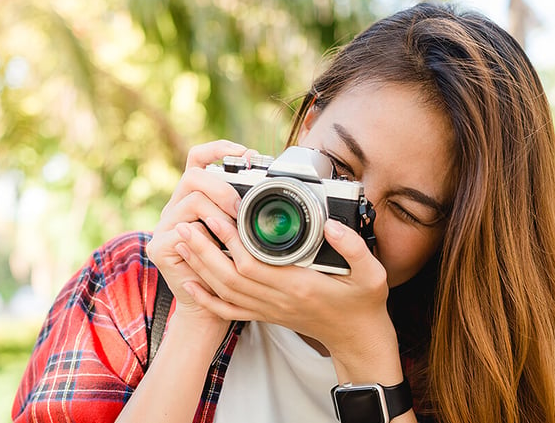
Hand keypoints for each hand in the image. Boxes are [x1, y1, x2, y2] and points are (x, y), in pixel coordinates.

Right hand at [146, 140, 255, 326]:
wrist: (211, 307)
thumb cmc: (231, 269)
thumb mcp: (242, 232)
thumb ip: (246, 208)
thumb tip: (270, 184)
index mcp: (195, 196)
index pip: (198, 157)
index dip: (219, 149)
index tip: (248, 155)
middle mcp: (176, 206)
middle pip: (193, 174)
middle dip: (222, 187)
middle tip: (241, 208)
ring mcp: (165, 225)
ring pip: (191, 200)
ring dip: (219, 213)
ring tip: (235, 230)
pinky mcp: (159, 246)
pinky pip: (182, 230)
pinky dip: (206, 236)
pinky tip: (219, 246)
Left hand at [174, 215, 397, 363]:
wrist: (358, 338)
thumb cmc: (364, 304)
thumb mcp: (372, 274)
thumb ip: (354, 247)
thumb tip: (331, 224)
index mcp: (300, 286)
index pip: (253, 264)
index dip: (230, 242)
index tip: (216, 217)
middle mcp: (279, 300)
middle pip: (229, 276)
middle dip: (204, 250)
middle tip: (186, 224)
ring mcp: (270, 309)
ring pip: (225, 291)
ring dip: (200, 267)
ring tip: (182, 241)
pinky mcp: (266, 315)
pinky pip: (230, 310)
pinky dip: (208, 297)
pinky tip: (191, 282)